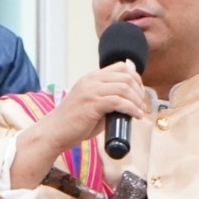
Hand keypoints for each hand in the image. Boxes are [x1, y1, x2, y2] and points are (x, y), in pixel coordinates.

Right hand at [10, 64, 154, 184]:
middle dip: (139, 90)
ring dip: (137, 100)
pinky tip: (136, 116)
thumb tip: (127, 103)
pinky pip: (118, 101)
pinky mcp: (92, 103)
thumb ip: (107, 99)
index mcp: (92, 77)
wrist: (55, 132)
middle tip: (143, 104)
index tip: (140, 93)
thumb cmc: (73, 122)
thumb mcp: (91, 104)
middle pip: (126, 75)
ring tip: (140, 111)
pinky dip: (131, 108)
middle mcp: (92, 80)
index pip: (121, 67)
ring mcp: (91, 90)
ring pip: (124, 87)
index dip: (136, 78)